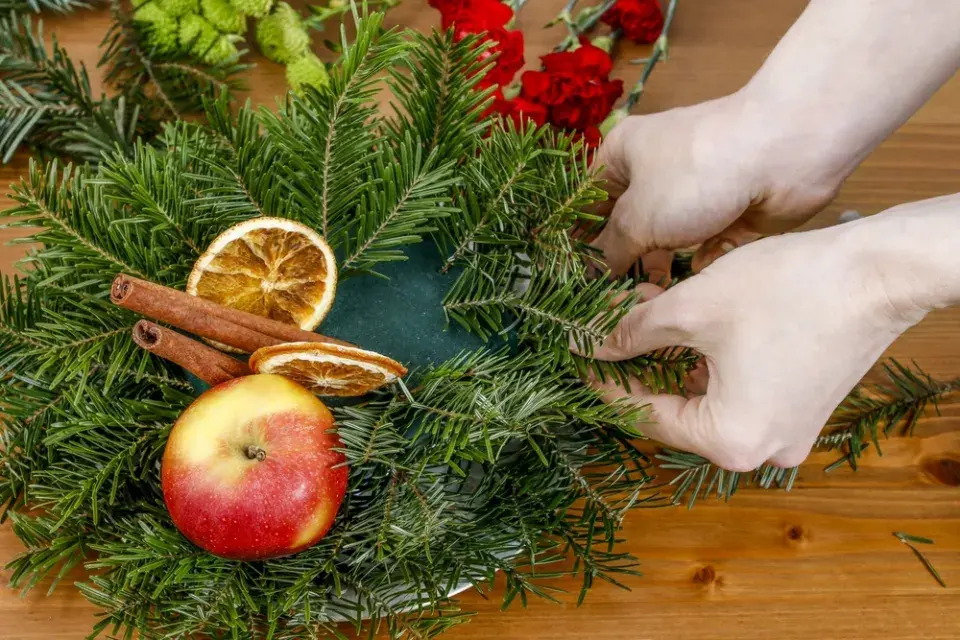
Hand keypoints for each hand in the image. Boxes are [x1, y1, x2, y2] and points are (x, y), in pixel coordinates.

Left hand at [585, 210, 940, 470]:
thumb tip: (587, 344)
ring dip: (672, 356)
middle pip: (675, 410)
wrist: (878, 272)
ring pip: (705, 398)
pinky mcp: (801, 410)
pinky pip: (737, 394)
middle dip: (640, 362)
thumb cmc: (788, 290)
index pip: (645, 416)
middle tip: (613, 323)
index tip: (578, 357)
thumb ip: (630, 332)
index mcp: (730, 440)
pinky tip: (690, 323)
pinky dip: (708, 363)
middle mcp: (760, 452)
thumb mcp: (691, 308)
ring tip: (648, 308)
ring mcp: (786, 434)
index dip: (606, 383)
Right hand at [591, 94, 841, 277]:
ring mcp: (692, 192)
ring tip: (643, 302)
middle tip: (604, 300)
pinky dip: (694, 266)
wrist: (783, 153)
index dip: (573, 239)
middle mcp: (654, 170)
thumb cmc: (696, 173)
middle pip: (623, 224)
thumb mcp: (638, 217)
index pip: (584, 201)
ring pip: (662, 239)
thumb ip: (610, 250)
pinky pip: (700, 247)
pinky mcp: (727, 212)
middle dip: (616, 261)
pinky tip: (687, 289)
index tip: (566, 278)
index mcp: (621, 155)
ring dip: (654, 268)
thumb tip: (591, 274)